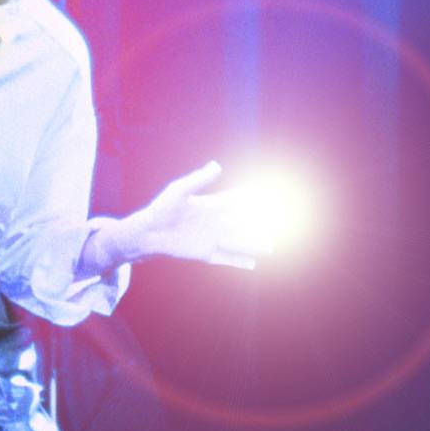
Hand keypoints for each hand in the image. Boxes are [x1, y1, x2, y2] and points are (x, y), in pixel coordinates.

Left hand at [131, 161, 272, 269]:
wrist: (149, 232)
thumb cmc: (163, 208)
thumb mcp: (180, 190)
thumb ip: (199, 179)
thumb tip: (217, 165)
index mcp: (212, 205)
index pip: (237, 200)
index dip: (253, 198)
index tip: (270, 195)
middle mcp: (215, 223)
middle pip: (244, 223)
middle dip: (260, 223)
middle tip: (280, 224)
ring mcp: (212, 239)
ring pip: (239, 242)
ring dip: (254, 244)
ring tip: (272, 247)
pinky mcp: (205, 253)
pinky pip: (226, 258)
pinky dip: (239, 262)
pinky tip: (253, 264)